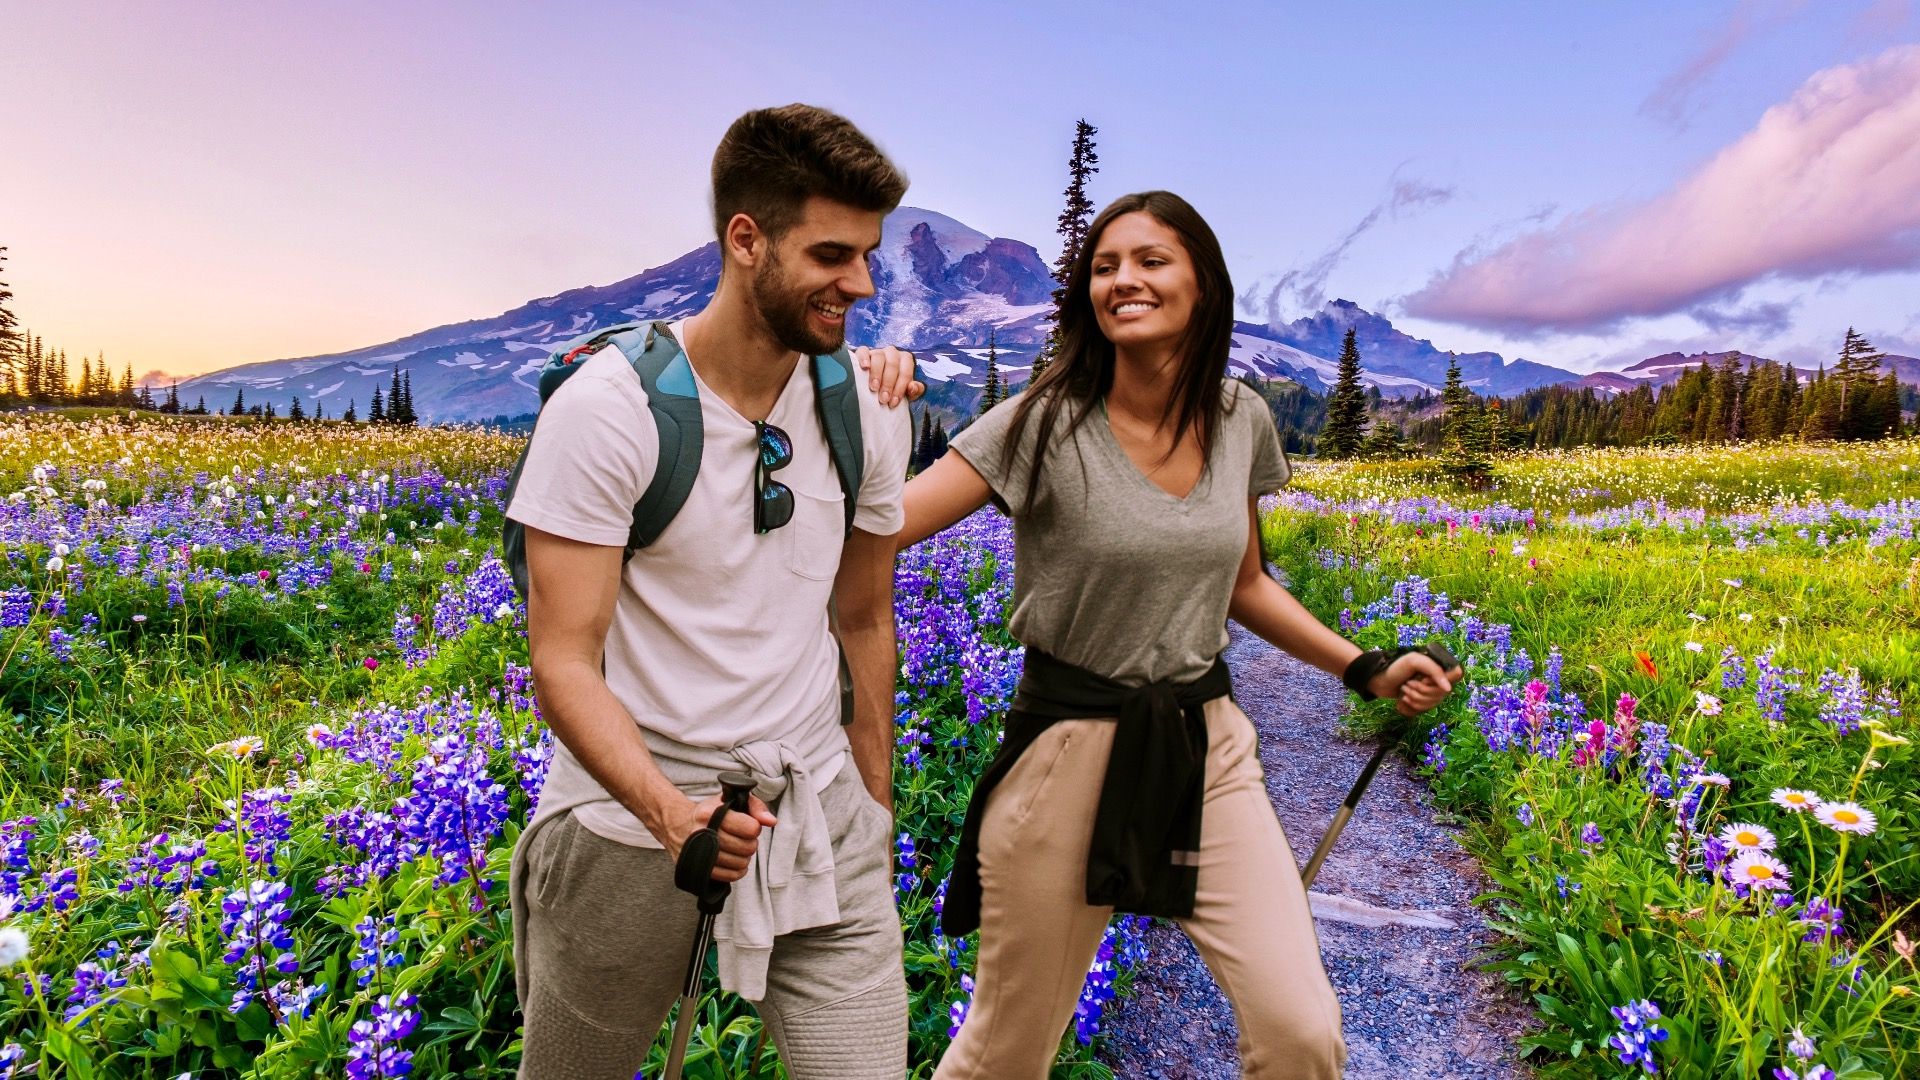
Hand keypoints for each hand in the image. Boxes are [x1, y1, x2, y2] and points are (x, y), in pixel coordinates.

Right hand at [657, 793, 777, 882]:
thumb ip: (755, 806)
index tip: (748, 825)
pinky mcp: (698, 869)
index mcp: (712, 813)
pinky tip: (734, 861)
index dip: (754, 827)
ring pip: (740, 863)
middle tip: (743, 838)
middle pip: (747, 847)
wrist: (676, 823)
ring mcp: (699, 853)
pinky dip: (737, 870)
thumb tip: (771, 821)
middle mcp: (703, 833)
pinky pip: (729, 876)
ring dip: (744, 857)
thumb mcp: (730, 799)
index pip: (750, 828)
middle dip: (750, 843)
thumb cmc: (709, 811)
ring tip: (737, 848)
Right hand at [851, 345, 925, 406]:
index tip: (893, 402)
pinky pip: (863, 351)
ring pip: (878, 357)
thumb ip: (915, 390)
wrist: (876, 385)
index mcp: (906, 359)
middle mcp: (893, 352)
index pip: (906, 373)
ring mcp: (878, 351)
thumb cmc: (894, 388)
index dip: (900, 388)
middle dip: (888, 384)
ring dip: (876, 374)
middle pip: (892, 365)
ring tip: (874, 388)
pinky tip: (865, 367)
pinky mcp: (863, 352)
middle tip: (883, 399)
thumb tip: (912, 387)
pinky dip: (864, 358)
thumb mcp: (906, 391)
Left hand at [1368, 652, 1463, 717]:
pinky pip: (1424, 709)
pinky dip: (1411, 706)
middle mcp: (1438, 678)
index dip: (1441, 681)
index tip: (1424, 680)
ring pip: (1432, 703)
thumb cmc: (1395, 667)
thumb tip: (1448, 689)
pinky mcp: (1422, 701)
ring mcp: (1431, 691)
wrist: (1377, 680)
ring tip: (1404, 690)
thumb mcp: (1414, 661)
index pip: (1456, 674)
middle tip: (1407, 683)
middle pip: (1442, 693)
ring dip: (1414, 698)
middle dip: (1421, 690)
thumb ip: (1434, 670)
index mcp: (1438, 665)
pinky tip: (1403, 700)